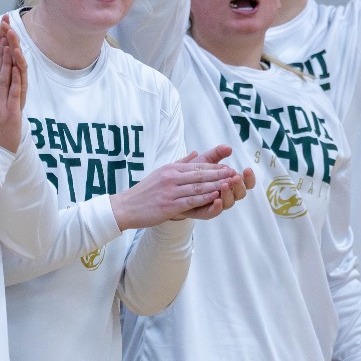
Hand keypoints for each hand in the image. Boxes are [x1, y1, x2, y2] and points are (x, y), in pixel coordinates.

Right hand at [109, 146, 244, 227]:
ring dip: (216, 185)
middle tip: (235, 173)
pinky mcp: (169, 205)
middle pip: (200, 174)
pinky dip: (205, 198)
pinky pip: (191, 200)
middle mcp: (171, 177)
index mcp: (171, 169)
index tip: (228, 167)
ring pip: (198, 187)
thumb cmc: (143, 192)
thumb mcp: (160, 173)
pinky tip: (216, 197)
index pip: (197, 166)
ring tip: (230, 184)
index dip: (214, 167)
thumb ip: (180, 163)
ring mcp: (170, 191)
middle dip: (219, 174)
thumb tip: (196, 153)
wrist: (125, 207)